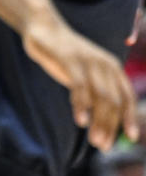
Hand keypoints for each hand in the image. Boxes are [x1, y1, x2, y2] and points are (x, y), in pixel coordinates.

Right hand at [23, 11, 139, 151]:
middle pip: (114, 101)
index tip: (131, 137)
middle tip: (102, 146)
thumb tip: (104, 123)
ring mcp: (89, 62)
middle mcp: (105, 64)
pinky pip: (80, 87)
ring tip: (94, 140)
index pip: (127, 97)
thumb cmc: (66, 57)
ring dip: (99, 122)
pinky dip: (82, 106)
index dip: (130, 117)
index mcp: (113, 68)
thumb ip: (96, 94)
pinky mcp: (71, 61)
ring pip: (101, 97)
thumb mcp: (86, 75)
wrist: (45, 29)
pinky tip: (80, 121)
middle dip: (110, 126)